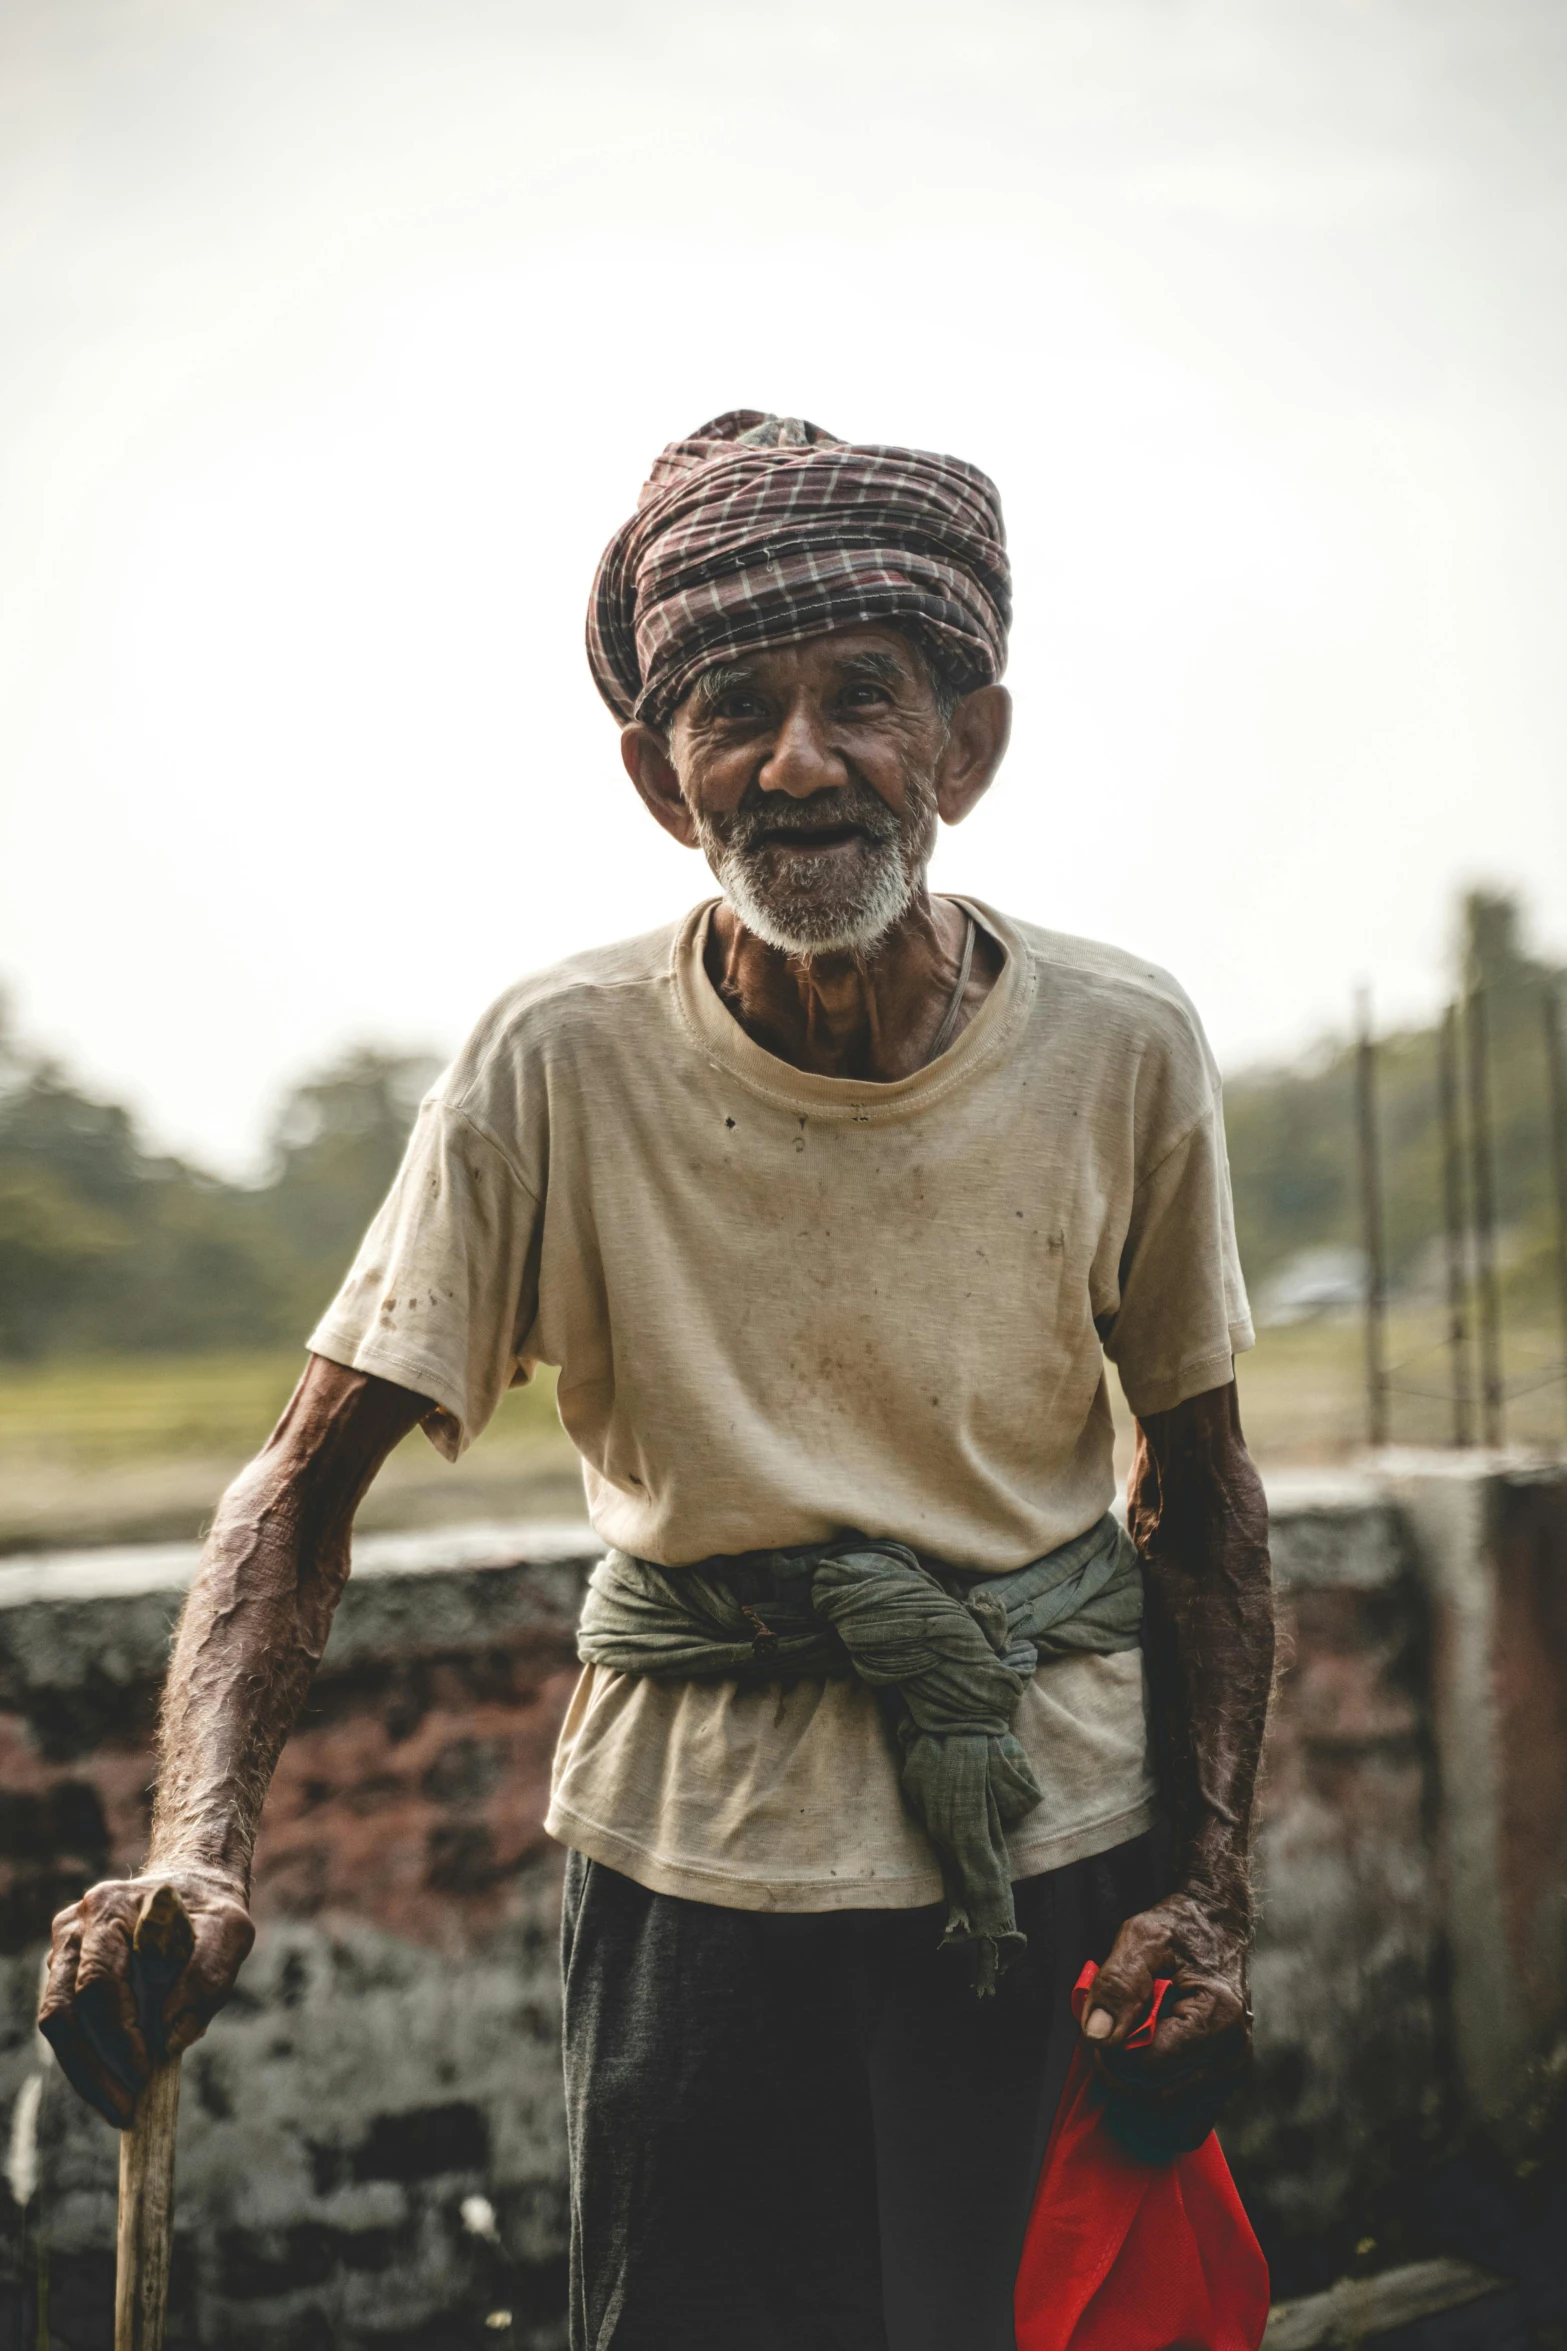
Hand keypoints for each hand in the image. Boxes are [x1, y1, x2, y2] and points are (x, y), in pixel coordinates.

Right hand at [38, 1871, 255, 2128]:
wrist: (193, 1893)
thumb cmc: (211, 1914)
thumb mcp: (230, 1933)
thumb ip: (206, 1977)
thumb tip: (169, 2039)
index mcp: (111, 1907)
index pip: (99, 1981)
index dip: (119, 2031)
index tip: (146, 2069)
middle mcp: (76, 1927)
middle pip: (65, 2009)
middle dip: (95, 2067)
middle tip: (128, 2108)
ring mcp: (65, 1950)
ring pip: (57, 2022)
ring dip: (86, 2073)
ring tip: (122, 2109)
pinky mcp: (65, 1974)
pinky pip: (67, 2026)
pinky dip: (88, 2062)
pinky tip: (115, 2088)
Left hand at [1080, 1886, 1250, 2149]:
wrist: (1215, 1926)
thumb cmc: (1177, 1930)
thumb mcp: (1142, 1939)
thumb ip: (1118, 1985)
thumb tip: (1098, 2037)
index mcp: (1218, 2018)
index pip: (1152, 2066)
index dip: (1113, 2055)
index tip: (1097, 2028)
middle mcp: (1233, 2055)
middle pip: (1160, 2099)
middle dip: (1120, 2078)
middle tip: (1103, 2041)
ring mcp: (1231, 2075)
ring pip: (1172, 2120)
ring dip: (1134, 2098)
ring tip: (1121, 2054)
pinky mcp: (1222, 2086)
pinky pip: (1185, 2124)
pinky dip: (1154, 2112)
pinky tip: (1137, 2078)